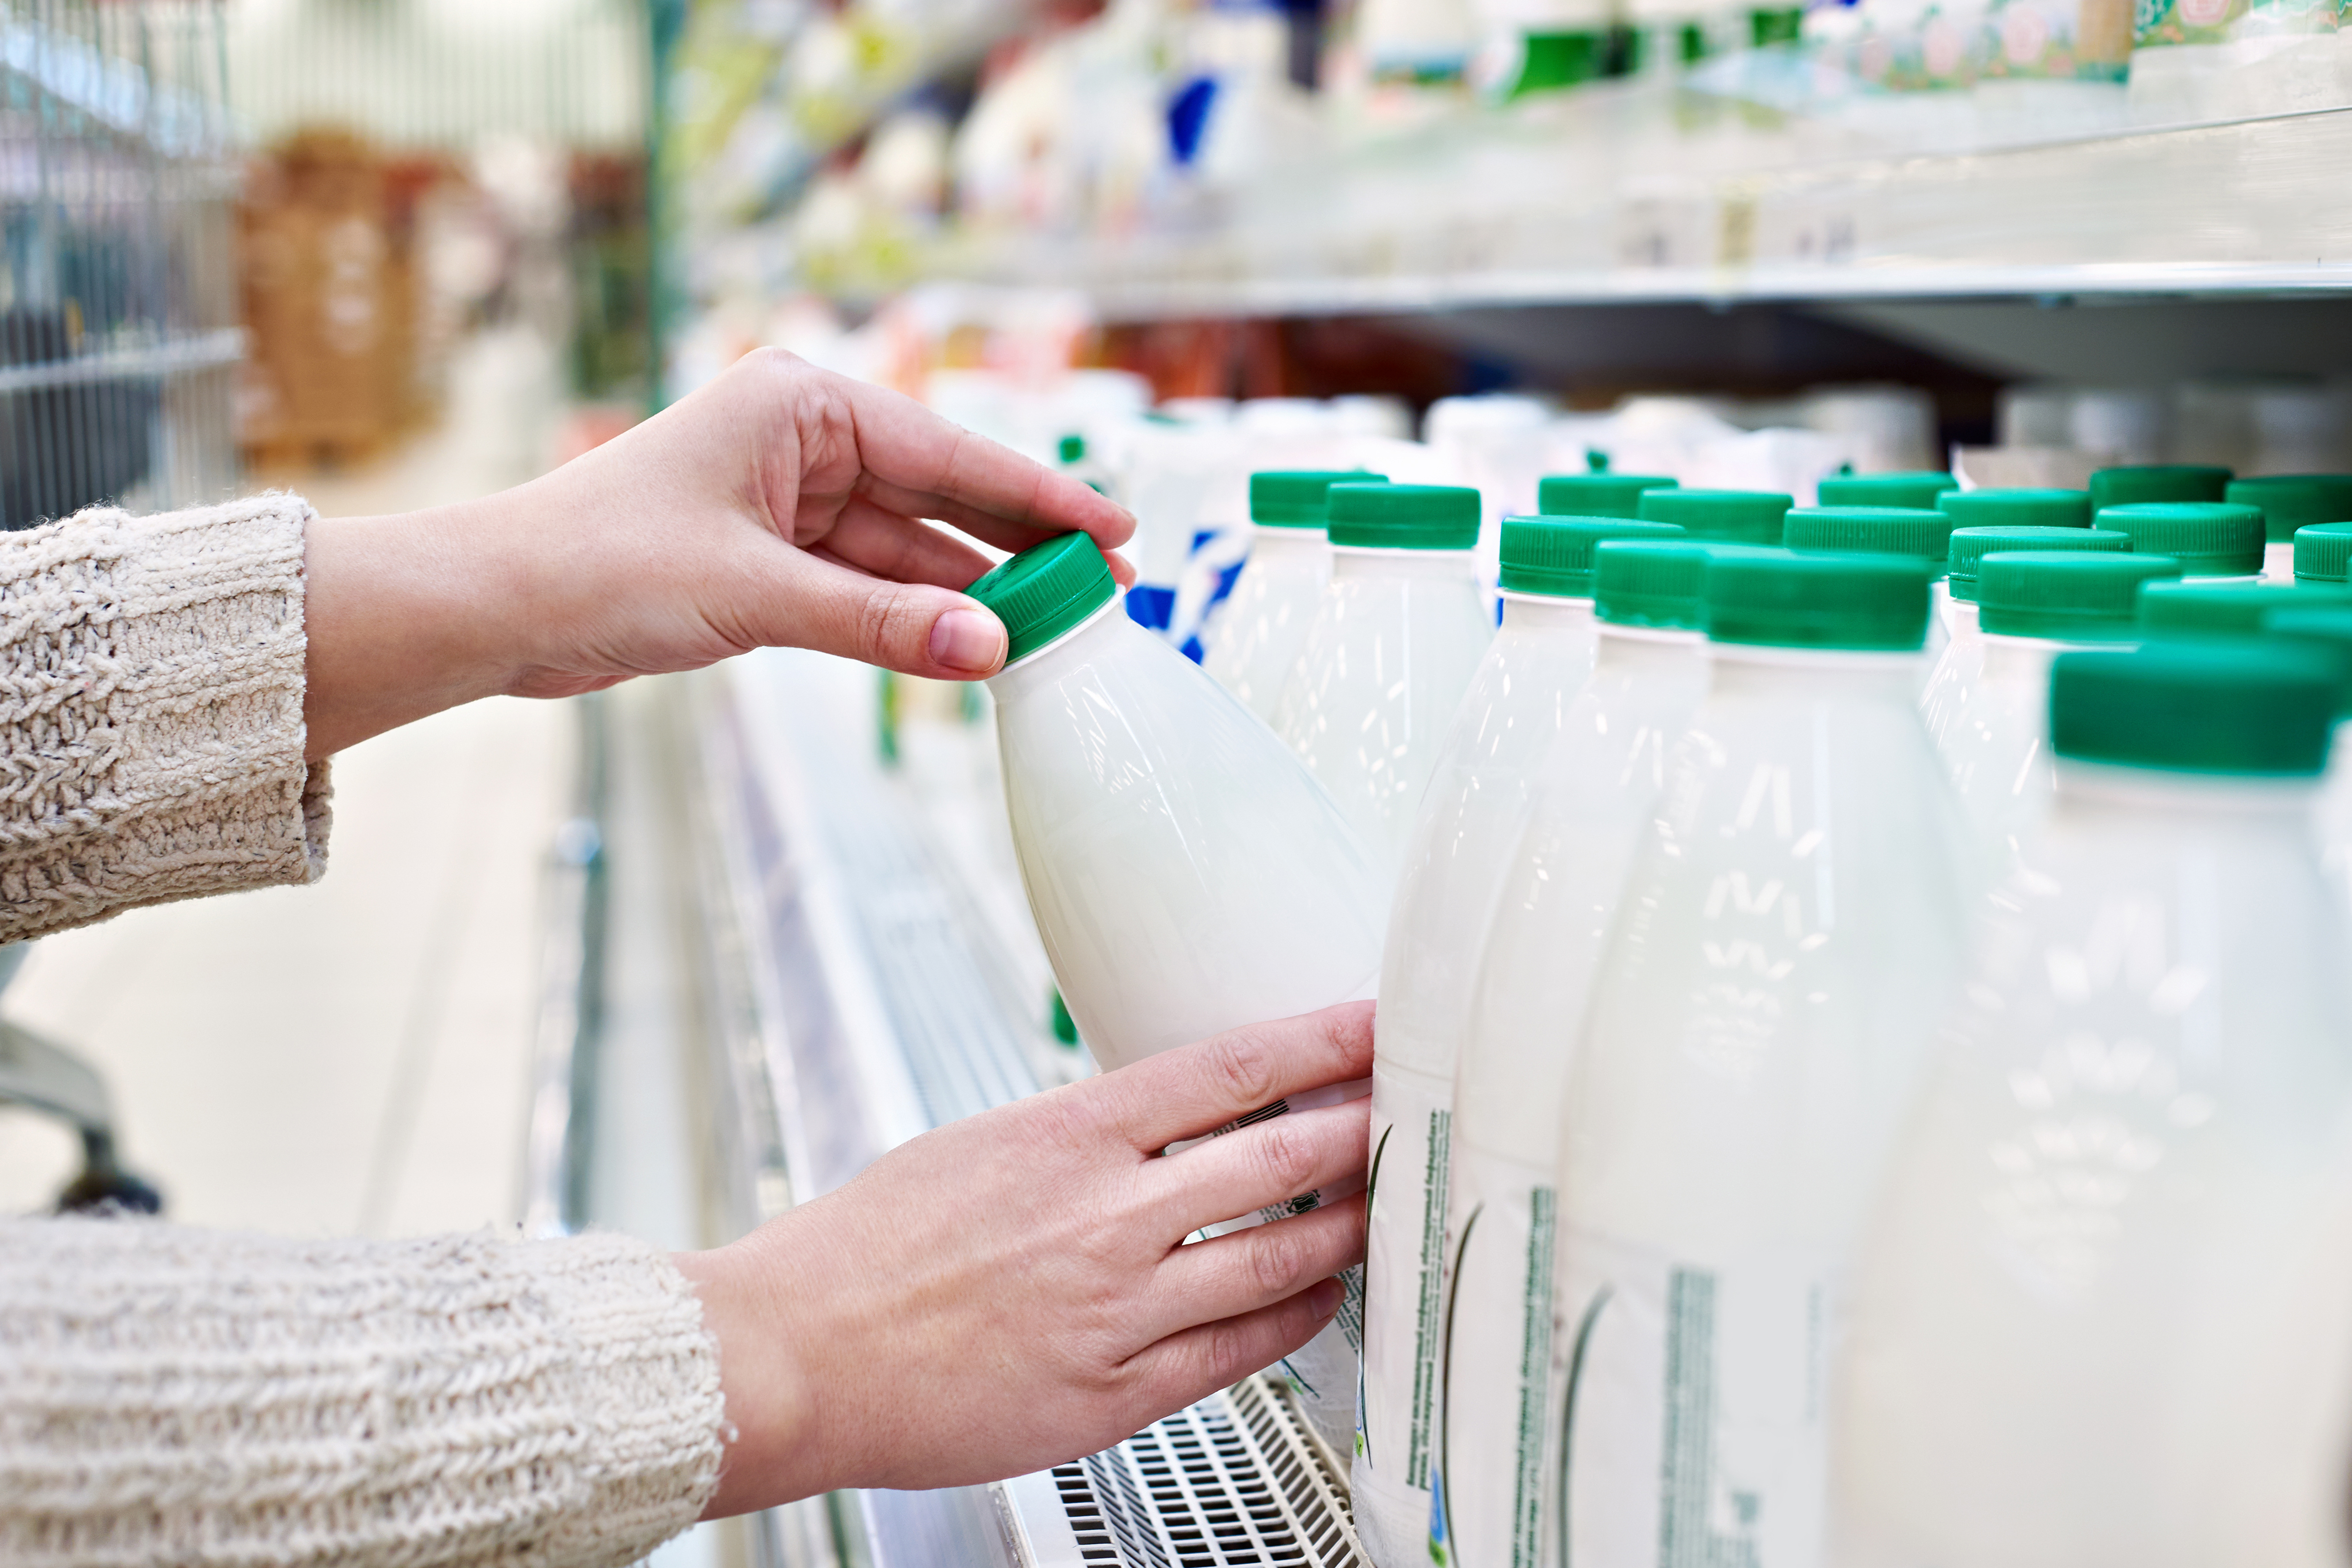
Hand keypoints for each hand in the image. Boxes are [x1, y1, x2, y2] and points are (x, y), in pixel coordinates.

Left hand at [301, 349, 1136, 757]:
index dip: (1039, 497)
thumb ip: (879, 624)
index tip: (1115, 529)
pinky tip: (978, 643)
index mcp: (801, 403)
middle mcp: (803, 440)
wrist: (500, 607)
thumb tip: (991, 648)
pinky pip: (869, 587)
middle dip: (1022, 546)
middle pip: (941, 497)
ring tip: (1060, 629)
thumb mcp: (756, 595)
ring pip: (909, 551)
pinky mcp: (771, 557)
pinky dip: (917, 617)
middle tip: (1112, 588)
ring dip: (974, 591)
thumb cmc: (603, 565)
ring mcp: (789, 500)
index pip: (947, 453)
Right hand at [676, 1001, 1375, 1512]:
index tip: (1375, 1021)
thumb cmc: (864, 1250)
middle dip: (1362, 1131)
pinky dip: (1294, 1319)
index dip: (1323, 1041)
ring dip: (1347, 1227)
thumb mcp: (978, 1145)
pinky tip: (1321, 1298)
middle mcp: (1105, 1218)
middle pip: (1278, 1159)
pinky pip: (1236, 1353)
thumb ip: (1080, 1138)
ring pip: (1277, 1259)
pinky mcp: (1110, 1393)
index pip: (1232, 1070)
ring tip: (1385, 1205)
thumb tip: (1160, 1124)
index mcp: (1067, 1136)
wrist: (794, 1354)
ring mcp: (1115, 1309)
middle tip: (1412, 1112)